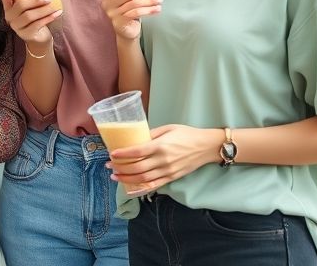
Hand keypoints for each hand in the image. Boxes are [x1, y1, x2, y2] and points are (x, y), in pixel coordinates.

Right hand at [0, 0, 61, 46]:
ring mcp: (16, 26)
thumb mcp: (38, 3)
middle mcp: (10, 15)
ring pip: (28, 16)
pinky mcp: (25, 34)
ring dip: (43, 10)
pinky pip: (36, 25)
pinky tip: (56, 14)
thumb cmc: (37, 15)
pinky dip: (48, 18)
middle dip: (35, 0)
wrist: (39, 36)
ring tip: (54, 6)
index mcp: (10, 5)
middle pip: (19, 5)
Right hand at [100, 0, 161, 40]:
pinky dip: (148, 10)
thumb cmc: (127, 10)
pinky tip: (156, 9)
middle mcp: (107, 2)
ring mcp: (112, 13)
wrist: (126, 30)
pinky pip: (136, 13)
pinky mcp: (119, 22)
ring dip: (149, 1)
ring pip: (134, 3)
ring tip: (159, 0)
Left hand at [107, 124, 222, 193]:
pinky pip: (154, 185)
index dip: (123, 154)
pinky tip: (130, 188)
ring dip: (127, 179)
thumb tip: (136, 138)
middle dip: (121, 168)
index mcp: (161, 146)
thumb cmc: (187, 134)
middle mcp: (163, 160)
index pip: (137, 152)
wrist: (207, 146)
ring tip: (115, 176)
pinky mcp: (172, 177)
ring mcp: (168, 171)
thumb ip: (151, 134)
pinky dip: (141, 188)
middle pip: (137, 167)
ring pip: (143, 179)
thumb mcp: (168, 128)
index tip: (112, 154)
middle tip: (109, 166)